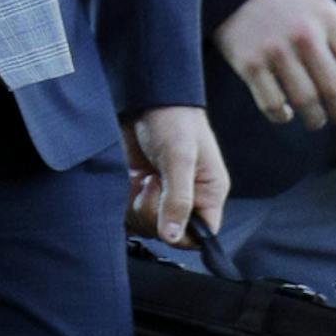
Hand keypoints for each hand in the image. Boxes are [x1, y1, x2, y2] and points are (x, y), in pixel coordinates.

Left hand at [121, 105, 228, 244]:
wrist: (146, 99)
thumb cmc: (174, 121)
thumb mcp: (179, 159)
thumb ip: (178, 200)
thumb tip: (173, 237)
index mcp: (208, 194)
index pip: (202, 235)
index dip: (183, 235)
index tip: (165, 218)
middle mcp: (188, 199)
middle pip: (170, 233)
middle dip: (155, 214)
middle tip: (153, 184)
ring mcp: (163, 196)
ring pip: (147, 225)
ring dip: (139, 206)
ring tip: (146, 177)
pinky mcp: (142, 190)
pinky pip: (131, 213)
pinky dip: (127, 202)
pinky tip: (132, 181)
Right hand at [213, 0, 335, 129]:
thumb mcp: (320, 1)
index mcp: (327, 18)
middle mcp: (304, 35)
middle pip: (334, 88)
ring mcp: (275, 51)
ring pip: (306, 101)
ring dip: (315, 119)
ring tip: (315, 120)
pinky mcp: (249, 64)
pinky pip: (272, 103)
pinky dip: (282, 116)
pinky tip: (286, 113)